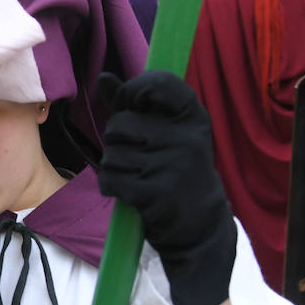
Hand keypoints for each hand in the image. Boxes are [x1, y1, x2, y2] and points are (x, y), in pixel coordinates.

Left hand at [96, 70, 237, 304]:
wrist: (200, 226)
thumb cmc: (177, 171)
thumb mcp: (166, 133)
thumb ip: (133, 105)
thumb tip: (104, 78)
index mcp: (193, 116)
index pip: (158, 83)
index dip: (133, 91)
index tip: (131, 105)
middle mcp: (187, 137)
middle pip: (120, 123)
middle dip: (117, 141)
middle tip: (138, 157)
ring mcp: (173, 165)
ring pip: (111, 153)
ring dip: (114, 167)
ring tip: (137, 177)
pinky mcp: (157, 193)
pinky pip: (110, 179)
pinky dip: (111, 186)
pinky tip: (129, 193)